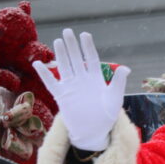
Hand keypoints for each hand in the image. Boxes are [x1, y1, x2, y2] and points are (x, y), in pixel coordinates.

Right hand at [33, 29, 129, 150]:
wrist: (94, 131)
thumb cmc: (106, 115)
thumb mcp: (115, 98)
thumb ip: (118, 83)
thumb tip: (126, 68)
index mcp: (96, 79)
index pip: (91, 58)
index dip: (88, 46)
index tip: (84, 34)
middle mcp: (82, 80)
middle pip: (76, 59)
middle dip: (72, 45)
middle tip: (67, 31)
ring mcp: (71, 86)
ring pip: (65, 66)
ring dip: (61, 55)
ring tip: (58, 41)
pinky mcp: (61, 96)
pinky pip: (51, 83)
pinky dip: (44, 74)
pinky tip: (38, 64)